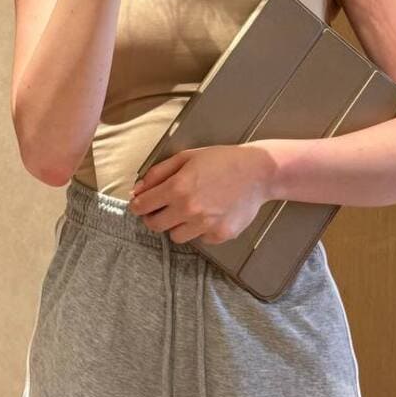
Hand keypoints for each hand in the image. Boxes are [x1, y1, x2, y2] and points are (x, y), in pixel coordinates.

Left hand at [127, 143, 272, 244]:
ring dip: (177, 225)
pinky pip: (199, 239)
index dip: (137, 205)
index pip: (143, 206)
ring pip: (176, 236)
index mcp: (177, 187)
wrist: (257, 172)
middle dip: (153, 217)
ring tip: (189, 211)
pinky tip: (209, 214)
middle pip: (155, 225)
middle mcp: (189, 209)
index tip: (139, 205)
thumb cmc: (221, 160)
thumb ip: (158, 173)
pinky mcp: (219, 235)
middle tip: (161, 209)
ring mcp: (205, 225)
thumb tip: (138, 189)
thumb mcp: (186, 157)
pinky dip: (199, 230)